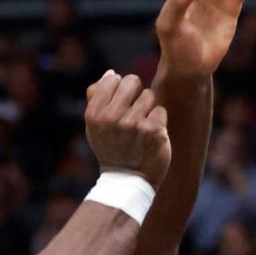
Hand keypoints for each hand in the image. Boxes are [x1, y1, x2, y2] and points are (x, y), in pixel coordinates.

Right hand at [85, 71, 170, 186]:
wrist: (127, 180)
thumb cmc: (112, 148)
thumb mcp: (95, 126)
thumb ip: (97, 98)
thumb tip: (110, 73)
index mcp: (94, 113)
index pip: (113, 79)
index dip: (120, 89)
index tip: (120, 104)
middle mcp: (111, 117)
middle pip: (133, 81)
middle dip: (136, 92)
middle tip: (135, 111)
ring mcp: (133, 124)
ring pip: (149, 95)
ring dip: (148, 109)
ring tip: (141, 127)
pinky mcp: (153, 131)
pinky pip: (160, 110)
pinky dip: (158, 122)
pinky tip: (151, 135)